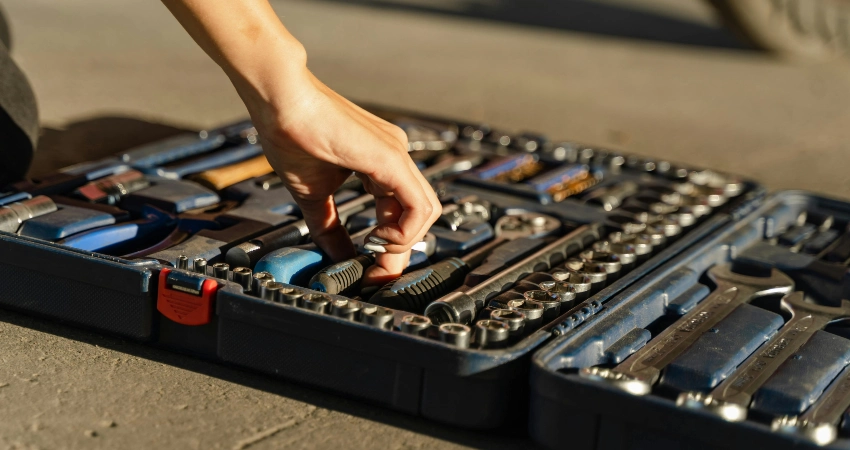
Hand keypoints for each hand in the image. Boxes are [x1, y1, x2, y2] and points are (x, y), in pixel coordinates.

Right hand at [233, 67, 440, 284]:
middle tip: (378, 270)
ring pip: (427, 209)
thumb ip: (329, 227)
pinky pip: (418, 204)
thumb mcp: (314, 194)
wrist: (280, 100)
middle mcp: (395, 156)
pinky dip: (405, 230)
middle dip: (401, 249)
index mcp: (380, 163)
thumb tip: (337, 256)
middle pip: (420, 213)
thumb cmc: (291, 134)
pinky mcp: (391, 158)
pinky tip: (379, 236)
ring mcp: (397, 154)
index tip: (373, 268)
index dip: (392, 245)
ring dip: (404, 242)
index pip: (402, 211)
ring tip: (375, 249)